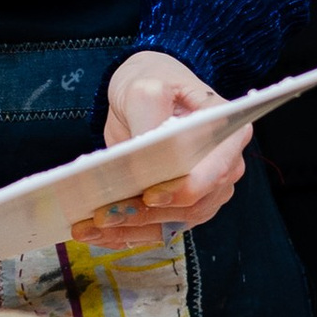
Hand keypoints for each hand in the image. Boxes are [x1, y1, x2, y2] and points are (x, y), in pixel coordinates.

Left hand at [80, 50, 247, 253]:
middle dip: (145, 215)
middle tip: (103, 215)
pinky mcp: (177, 206)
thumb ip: (149, 117)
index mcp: (228, 133)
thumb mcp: (147, 88)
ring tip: (87, 228)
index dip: (186, 188)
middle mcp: (223, 168)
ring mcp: (203, 191)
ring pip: (171, 222)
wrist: (144, 93)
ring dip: (128, 230)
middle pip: (191, 204)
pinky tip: (94, 234)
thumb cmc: (154, 81)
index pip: (218, 170)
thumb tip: (143, 153)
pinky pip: (155, 228)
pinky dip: (124, 234)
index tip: (150, 195)